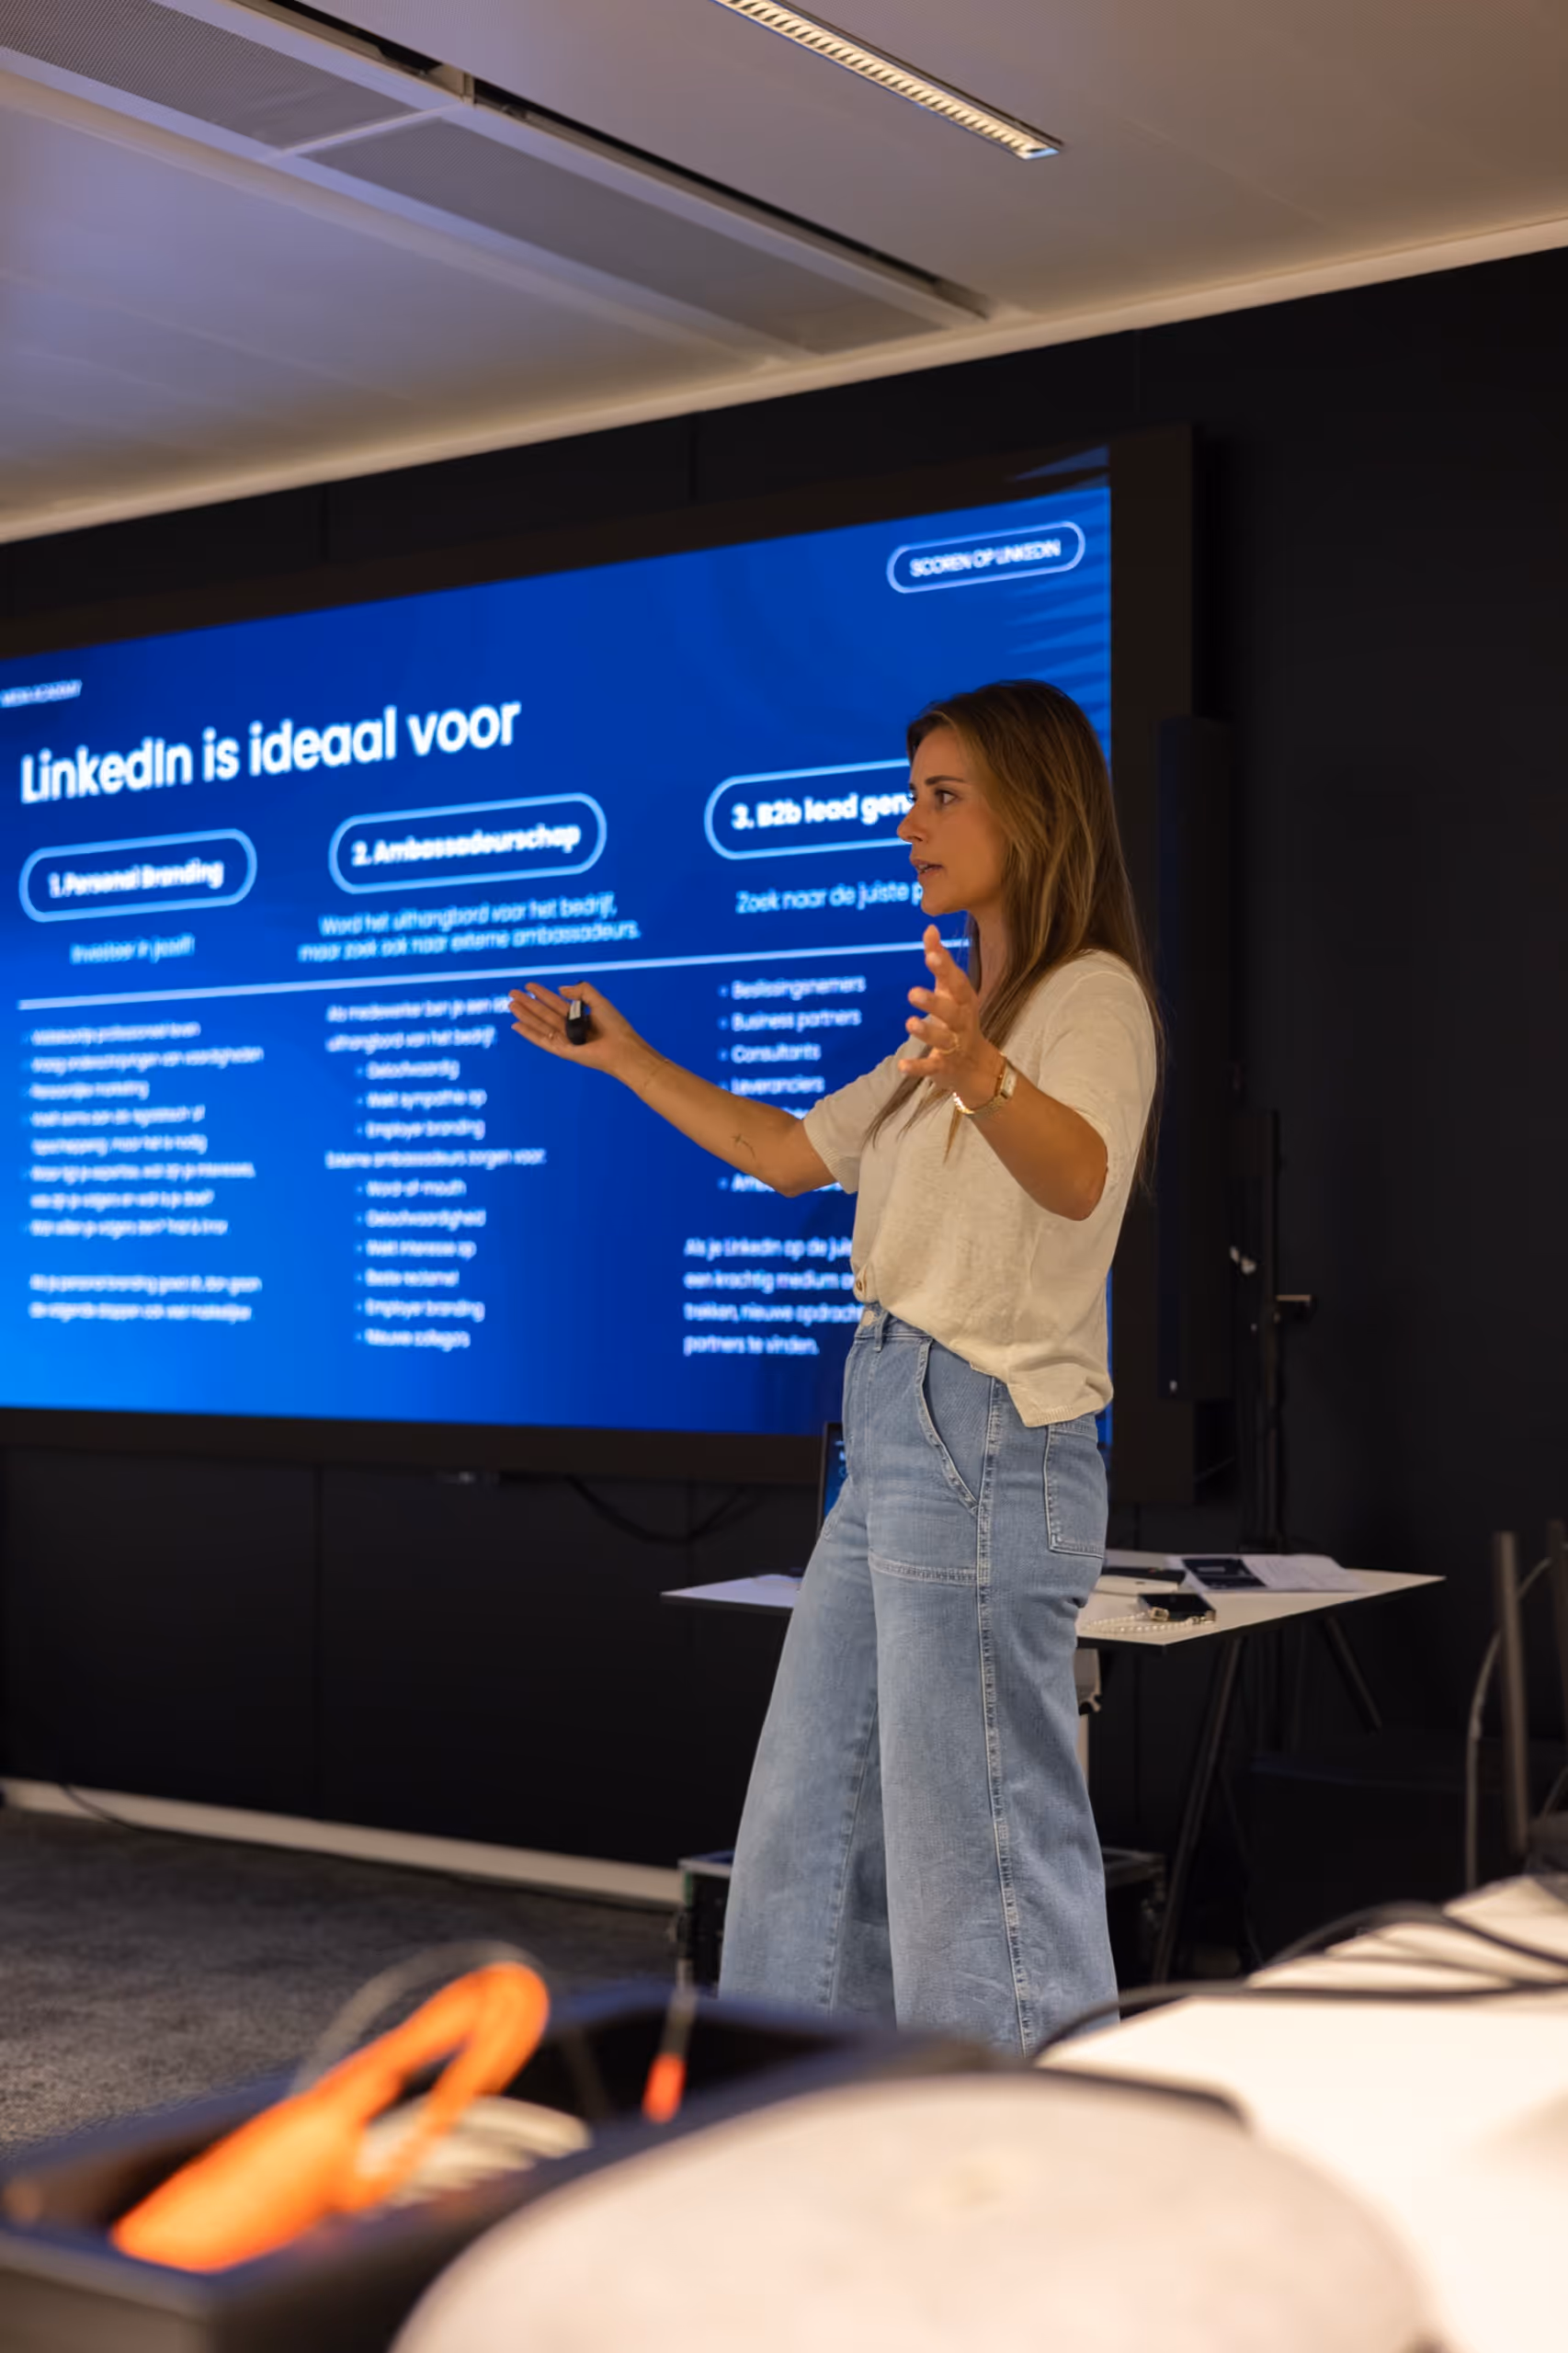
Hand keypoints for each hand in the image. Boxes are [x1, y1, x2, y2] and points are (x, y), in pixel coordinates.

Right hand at [507, 980, 646, 1081]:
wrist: (621, 1047)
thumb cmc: (615, 1026)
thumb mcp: (598, 1000)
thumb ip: (581, 990)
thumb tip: (561, 988)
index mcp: (579, 1017)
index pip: (556, 1003)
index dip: (542, 994)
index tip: (528, 985)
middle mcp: (570, 1028)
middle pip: (544, 1013)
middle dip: (528, 1003)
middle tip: (512, 993)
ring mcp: (565, 1040)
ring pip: (540, 1025)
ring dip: (525, 1015)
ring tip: (511, 1004)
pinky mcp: (562, 1050)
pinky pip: (542, 1040)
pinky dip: (528, 1033)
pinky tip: (516, 1025)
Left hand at [897, 927, 1003, 1106]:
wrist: (976, 1065)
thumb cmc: (959, 1017)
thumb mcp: (951, 989)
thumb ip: (940, 960)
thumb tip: (929, 928)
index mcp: (963, 1000)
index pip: (956, 981)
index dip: (945, 968)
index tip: (930, 954)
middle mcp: (962, 1022)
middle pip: (951, 1011)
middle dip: (934, 1002)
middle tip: (912, 993)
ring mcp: (954, 1046)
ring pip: (943, 1038)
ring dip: (927, 1031)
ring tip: (910, 1023)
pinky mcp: (944, 1067)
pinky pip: (931, 1068)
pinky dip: (918, 1068)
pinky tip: (902, 1066)